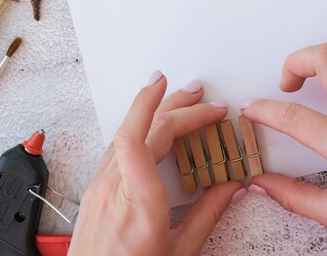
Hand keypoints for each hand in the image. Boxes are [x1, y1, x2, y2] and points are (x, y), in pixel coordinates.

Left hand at [69, 72, 245, 255]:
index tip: (170, 87)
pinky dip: (138, 128)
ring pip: (125, 133)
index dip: (151, 106)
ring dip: (153, 111)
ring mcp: (99, 185)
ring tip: (178, 99)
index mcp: (139, 202)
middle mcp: (113, 187)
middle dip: (174, 105)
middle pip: (139, 129)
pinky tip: (150, 124)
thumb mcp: (179, 252)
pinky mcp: (94, 188)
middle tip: (201, 96)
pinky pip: (116, 146)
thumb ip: (207, 216)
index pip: (137, 140)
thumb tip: (231, 189)